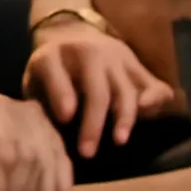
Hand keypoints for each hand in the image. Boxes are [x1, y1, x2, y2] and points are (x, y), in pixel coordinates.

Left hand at [24, 19, 173, 158]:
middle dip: (93, 122)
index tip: (65, 118)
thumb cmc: (51, 73)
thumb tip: (46, 134)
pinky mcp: (136, 64)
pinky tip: (149, 114)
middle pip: (96, 89)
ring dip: (124, 118)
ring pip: (125, 89)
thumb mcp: (35, 81)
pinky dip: (155, 100)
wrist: (72, 37)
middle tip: (87, 153)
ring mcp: (115, 57)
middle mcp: (86, 52)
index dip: (61, 94)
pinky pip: (153, 83)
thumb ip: (41, 103)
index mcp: (51, 56)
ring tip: (119, 141)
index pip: (54, 72)